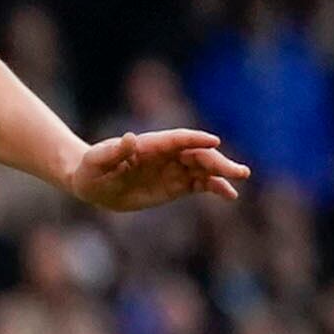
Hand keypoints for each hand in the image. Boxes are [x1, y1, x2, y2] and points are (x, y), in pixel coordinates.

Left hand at [66, 127, 248, 211]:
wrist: (93, 184)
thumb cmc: (92, 169)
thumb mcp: (97, 161)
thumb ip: (114, 152)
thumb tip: (129, 139)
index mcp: (150, 145)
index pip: (177, 140)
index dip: (195, 140)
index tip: (214, 142)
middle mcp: (166, 155)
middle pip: (197, 154)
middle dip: (217, 162)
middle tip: (238, 171)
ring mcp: (173, 169)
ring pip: (203, 169)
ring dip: (222, 173)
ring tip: (240, 179)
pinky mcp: (175, 186)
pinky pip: (199, 185)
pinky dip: (214, 188)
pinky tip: (229, 194)